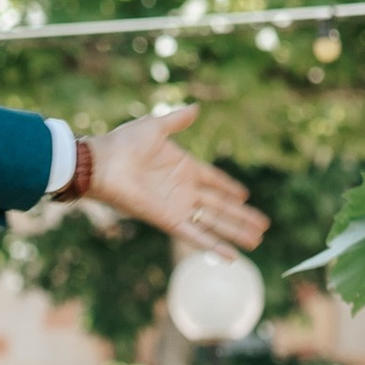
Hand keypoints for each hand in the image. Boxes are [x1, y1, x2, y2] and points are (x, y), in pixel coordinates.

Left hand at [82, 105, 266, 254]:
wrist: (101, 163)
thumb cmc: (123, 143)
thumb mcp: (155, 127)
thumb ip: (177, 121)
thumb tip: (196, 108)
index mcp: (183, 167)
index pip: (214, 181)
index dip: (229, 188)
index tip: (246, 196)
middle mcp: (183, 190)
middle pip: (220, 207)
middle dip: (241, 216)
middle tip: (262, 226)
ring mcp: (177, 206)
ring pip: (214, 223)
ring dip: (236, 232)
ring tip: (257, 241)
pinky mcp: (168, 220)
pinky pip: (195, 235)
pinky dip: (213, 246)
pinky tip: (232, 255)